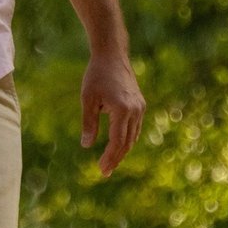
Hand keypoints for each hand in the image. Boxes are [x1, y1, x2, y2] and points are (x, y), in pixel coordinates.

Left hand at [81, 51, 145, 175]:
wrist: (112, 56)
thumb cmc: (96, 75)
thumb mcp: (87, 99)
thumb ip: (89, 123)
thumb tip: (86, 145)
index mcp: (122, 110)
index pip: (117, 141)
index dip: (110, 158)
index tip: (101, 169)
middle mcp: (135, 110)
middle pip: (127, 142)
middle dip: (116, 158)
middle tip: (104, 172)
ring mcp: (140, 107)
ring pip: (133, 136)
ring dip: (122, 150)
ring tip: (110, 162)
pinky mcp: (140, 104)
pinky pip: (135, 127)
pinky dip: (127, 139)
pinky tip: (118, 145)